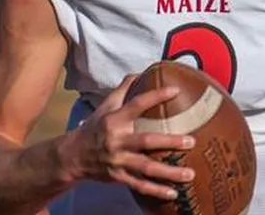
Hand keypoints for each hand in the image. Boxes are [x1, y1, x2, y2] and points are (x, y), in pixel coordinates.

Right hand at [60, 75, 195, 199]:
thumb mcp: (106, 105)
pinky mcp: (119, 176)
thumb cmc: (96, 127)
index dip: (156, 96)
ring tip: (189, 173)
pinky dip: (156, 191)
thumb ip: (123, 89)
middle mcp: (117, 140)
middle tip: (191, 141)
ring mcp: (118, 160)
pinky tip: (173, 193)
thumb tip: (140, 72)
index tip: (176, 91)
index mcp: (115, 119)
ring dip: (169, 172)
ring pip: (146, 167)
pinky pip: (140, 185)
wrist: (73, 156)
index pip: (138, 104)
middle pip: (146, 141)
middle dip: (169, 141)